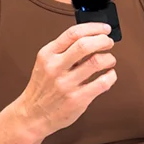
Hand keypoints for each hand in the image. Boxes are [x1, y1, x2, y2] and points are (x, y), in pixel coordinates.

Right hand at [14, 22, 116, 139]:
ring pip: (96, 62)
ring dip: (109, 58)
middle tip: (109, 43)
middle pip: (85, 45)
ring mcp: (66, 84)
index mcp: (48, 54)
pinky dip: (111, 76)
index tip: (105, 29)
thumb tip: (93, 36)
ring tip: (109, 60)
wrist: (32, 115)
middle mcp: (55, 67)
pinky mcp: (77, 99)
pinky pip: (102, 83)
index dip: (94, 28)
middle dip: (103, 40)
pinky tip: (109, 75)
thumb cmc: (43, 87)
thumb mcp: (45, 62)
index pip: (73, 33)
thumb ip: (64, 49)